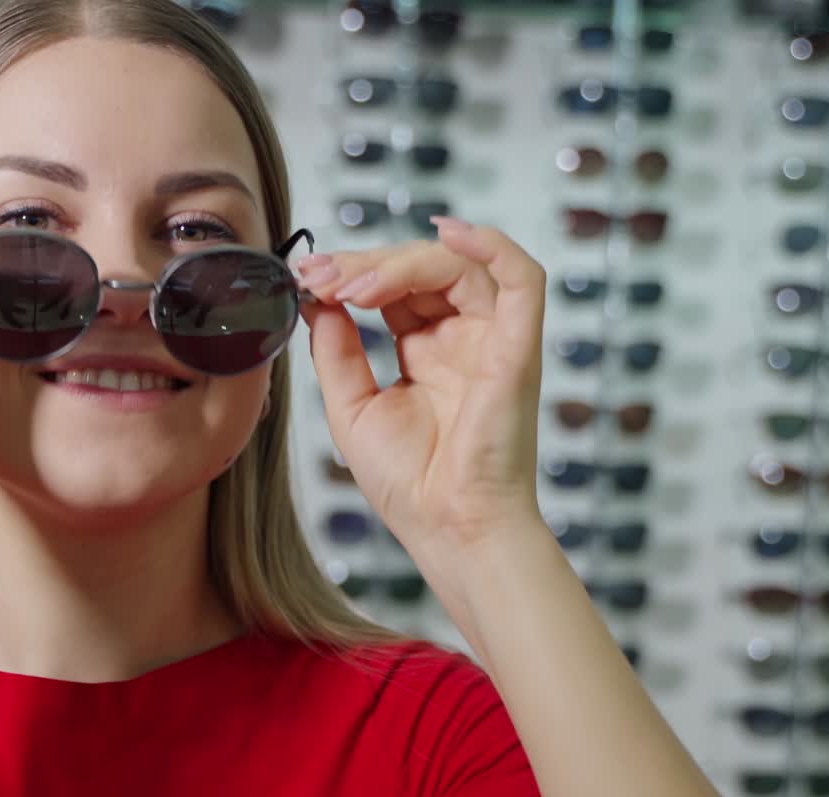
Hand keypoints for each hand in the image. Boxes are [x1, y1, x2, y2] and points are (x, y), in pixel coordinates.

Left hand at [298, 217, 545, 552]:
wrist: (448, 530)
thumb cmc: (409, 485)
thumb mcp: (352, 408)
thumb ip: (336, 351)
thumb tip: (317, 298)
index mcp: (426, 354)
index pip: (394, 290)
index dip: (352, 274)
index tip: (306, 276)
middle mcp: (463, 341)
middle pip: (421, 271)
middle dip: (366, 264)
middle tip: (322, 275)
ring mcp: (493, 341)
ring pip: (460, 266)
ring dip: (403, 262)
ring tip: (356, 286)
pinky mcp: (518, 348)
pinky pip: (522, 278)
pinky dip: (490, 245)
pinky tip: (444, 234)